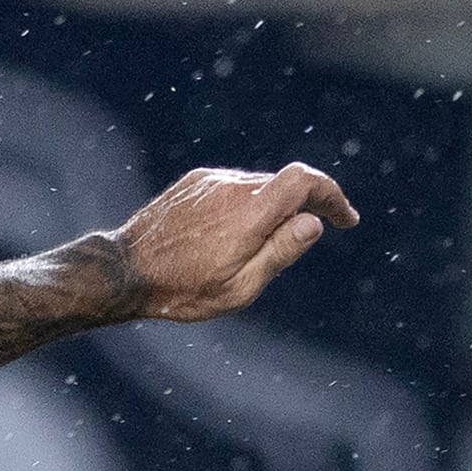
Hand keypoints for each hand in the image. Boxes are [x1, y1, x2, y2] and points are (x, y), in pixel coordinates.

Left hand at [108, 164, 361, 322]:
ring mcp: (210, 181)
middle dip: (310, 204)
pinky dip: (251, 203)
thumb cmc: (183, 289)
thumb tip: (312, 223)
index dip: (332, 195)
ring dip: (278, 205)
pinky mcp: (194, 184)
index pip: (304, 181)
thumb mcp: (240, 286)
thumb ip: (280, 251)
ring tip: (277, 238)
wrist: (125, 271)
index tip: (346, 219)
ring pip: (259, 186)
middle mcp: (231, 187)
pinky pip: (234, 187)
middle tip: (323, 228)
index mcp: (249, 213)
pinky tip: (241, 231)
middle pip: (285, 183)